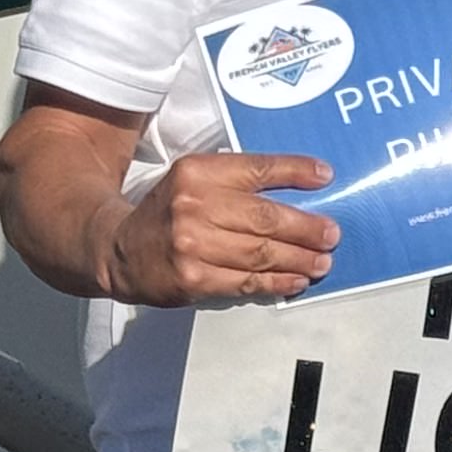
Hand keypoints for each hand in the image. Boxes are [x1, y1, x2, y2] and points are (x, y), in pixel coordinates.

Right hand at [106, 153, 338, 305]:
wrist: (120, 250)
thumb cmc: (168, 212)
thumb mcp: (194, 180)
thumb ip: (236, 180)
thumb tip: (299, 189)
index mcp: (197, 172)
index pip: (257, 169)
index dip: (295, 172)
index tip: (325, 177)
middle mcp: (194, 205)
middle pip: (265, 217)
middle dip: (306, 228)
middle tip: (331, 233)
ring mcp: (192, 245)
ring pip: (261, 253)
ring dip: (299, 259)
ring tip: (322, 261)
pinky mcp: (195, 279)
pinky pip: (247, 282)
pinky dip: (277, 282)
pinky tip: (296, 280)